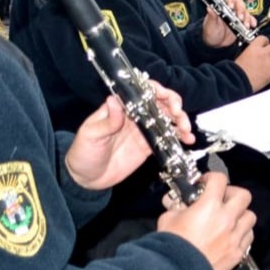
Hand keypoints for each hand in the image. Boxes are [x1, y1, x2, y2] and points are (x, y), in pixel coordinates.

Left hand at [65, 86, 193, 190]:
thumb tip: (114, 100)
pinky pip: (167, 138)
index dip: (156, 91)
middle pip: (160, 103)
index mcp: (120, 108)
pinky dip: (179, 137)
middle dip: (174, 105)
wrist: (86, 178)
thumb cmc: (83, 153)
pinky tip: (186, 140)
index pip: (141, 92)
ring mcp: (143, 131)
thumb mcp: (90, 135)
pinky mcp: (148, 146)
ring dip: (180, 120)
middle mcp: (134, 116)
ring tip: (186, 130)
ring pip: (167, 119)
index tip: (165, 98)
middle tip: (179, 115)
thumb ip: (106, 121)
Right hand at [157, 172, 254, 269]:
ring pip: (250, 216)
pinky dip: (242, 233)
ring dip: (240, 214)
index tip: (206, 183)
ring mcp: (234, 237)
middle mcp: (227, 219)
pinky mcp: (237, 253)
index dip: (212, 178)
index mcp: (209, 206)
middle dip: (232, 193)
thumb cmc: (171, 248)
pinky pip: (248, 237)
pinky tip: (231, 235)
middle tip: (221, 198)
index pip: (219, 180)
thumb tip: (175, 202)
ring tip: (228, 218)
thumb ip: (175, 206)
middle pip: (243, 195)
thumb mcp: (168, 219)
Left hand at [202, 0, 257, 47]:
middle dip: (241, 10)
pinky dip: (252, 21)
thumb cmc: (211, 32)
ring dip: (247, 17)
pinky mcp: (243, 23)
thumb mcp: (210, 25)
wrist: (216, 43)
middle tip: (240, 18)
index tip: (231, 7)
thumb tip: (209, 8)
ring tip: (246, 25)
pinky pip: (250, 19)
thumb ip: (211, 16)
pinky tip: (252, 25)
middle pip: (239, 4)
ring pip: (246, 11)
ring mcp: (238, 16)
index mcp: (222, 7)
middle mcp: (231, 9)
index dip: (230, 1)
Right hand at [234, 36, 269, 91]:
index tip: (265, 45)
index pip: (264, 38)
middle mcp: (263, 54)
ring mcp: (269, 64)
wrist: (236, 82)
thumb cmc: (236, 71)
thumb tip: (256, 53)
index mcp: (254, 48)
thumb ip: (251, 53)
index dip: (265, 42)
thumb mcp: (241, 56)